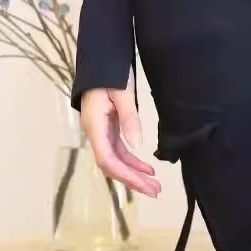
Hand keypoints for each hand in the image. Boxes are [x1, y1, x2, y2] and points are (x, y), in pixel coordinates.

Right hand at [80, 81, 160, 198]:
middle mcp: (95, 132)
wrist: (101, 59)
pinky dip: (133, 161)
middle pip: (112, 165)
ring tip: (155, 186)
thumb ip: (129, 118)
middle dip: (133, 180)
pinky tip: (148, 169)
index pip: (107, 159)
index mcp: (94, 126)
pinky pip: (119, 150)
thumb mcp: (123, 93)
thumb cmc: (110, 72)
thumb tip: (138, 145)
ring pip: (116, 160)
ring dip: (134, 174)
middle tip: (156, 192)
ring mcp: (101, 131)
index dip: (126, 175)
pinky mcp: (108, 128)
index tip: (145, 184)